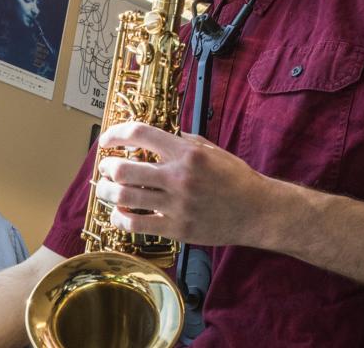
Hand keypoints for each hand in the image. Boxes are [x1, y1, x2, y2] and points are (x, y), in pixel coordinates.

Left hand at [94, 121, 278, 246]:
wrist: (258, 211)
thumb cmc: (235, 178)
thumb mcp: (211, 150)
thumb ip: (182, 140)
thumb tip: (155, 135)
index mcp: (187, 152)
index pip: (139, 134)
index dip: (115, 134)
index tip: (106, 140)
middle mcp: (179, 176)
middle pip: (123, 169)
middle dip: (106, 168)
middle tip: (104, 169)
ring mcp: (177, 204)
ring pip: (125, 198)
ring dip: (107, 193)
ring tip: (104, 190)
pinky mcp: (178, 229)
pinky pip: (137, 225)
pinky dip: (120, 219)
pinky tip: (118, 215)